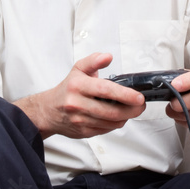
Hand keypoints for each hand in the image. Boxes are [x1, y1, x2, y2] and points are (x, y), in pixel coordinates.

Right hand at [15, 53, 145, 138]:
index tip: (138, 97)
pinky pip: (106, 129)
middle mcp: (77, 104)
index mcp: (78, 86)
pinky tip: (117, 116)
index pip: (105, 90)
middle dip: (132, 110)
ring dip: (125, 117)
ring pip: (111, 123)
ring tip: (131, 109)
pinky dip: (115, 123)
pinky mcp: (83, 132)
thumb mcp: (78, 69)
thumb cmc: (66, 89)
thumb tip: (107, 56)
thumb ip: (94, 61)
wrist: (48, 111)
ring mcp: (80, 120)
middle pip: (111, 111)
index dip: (125, 95)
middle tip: (140, 105)